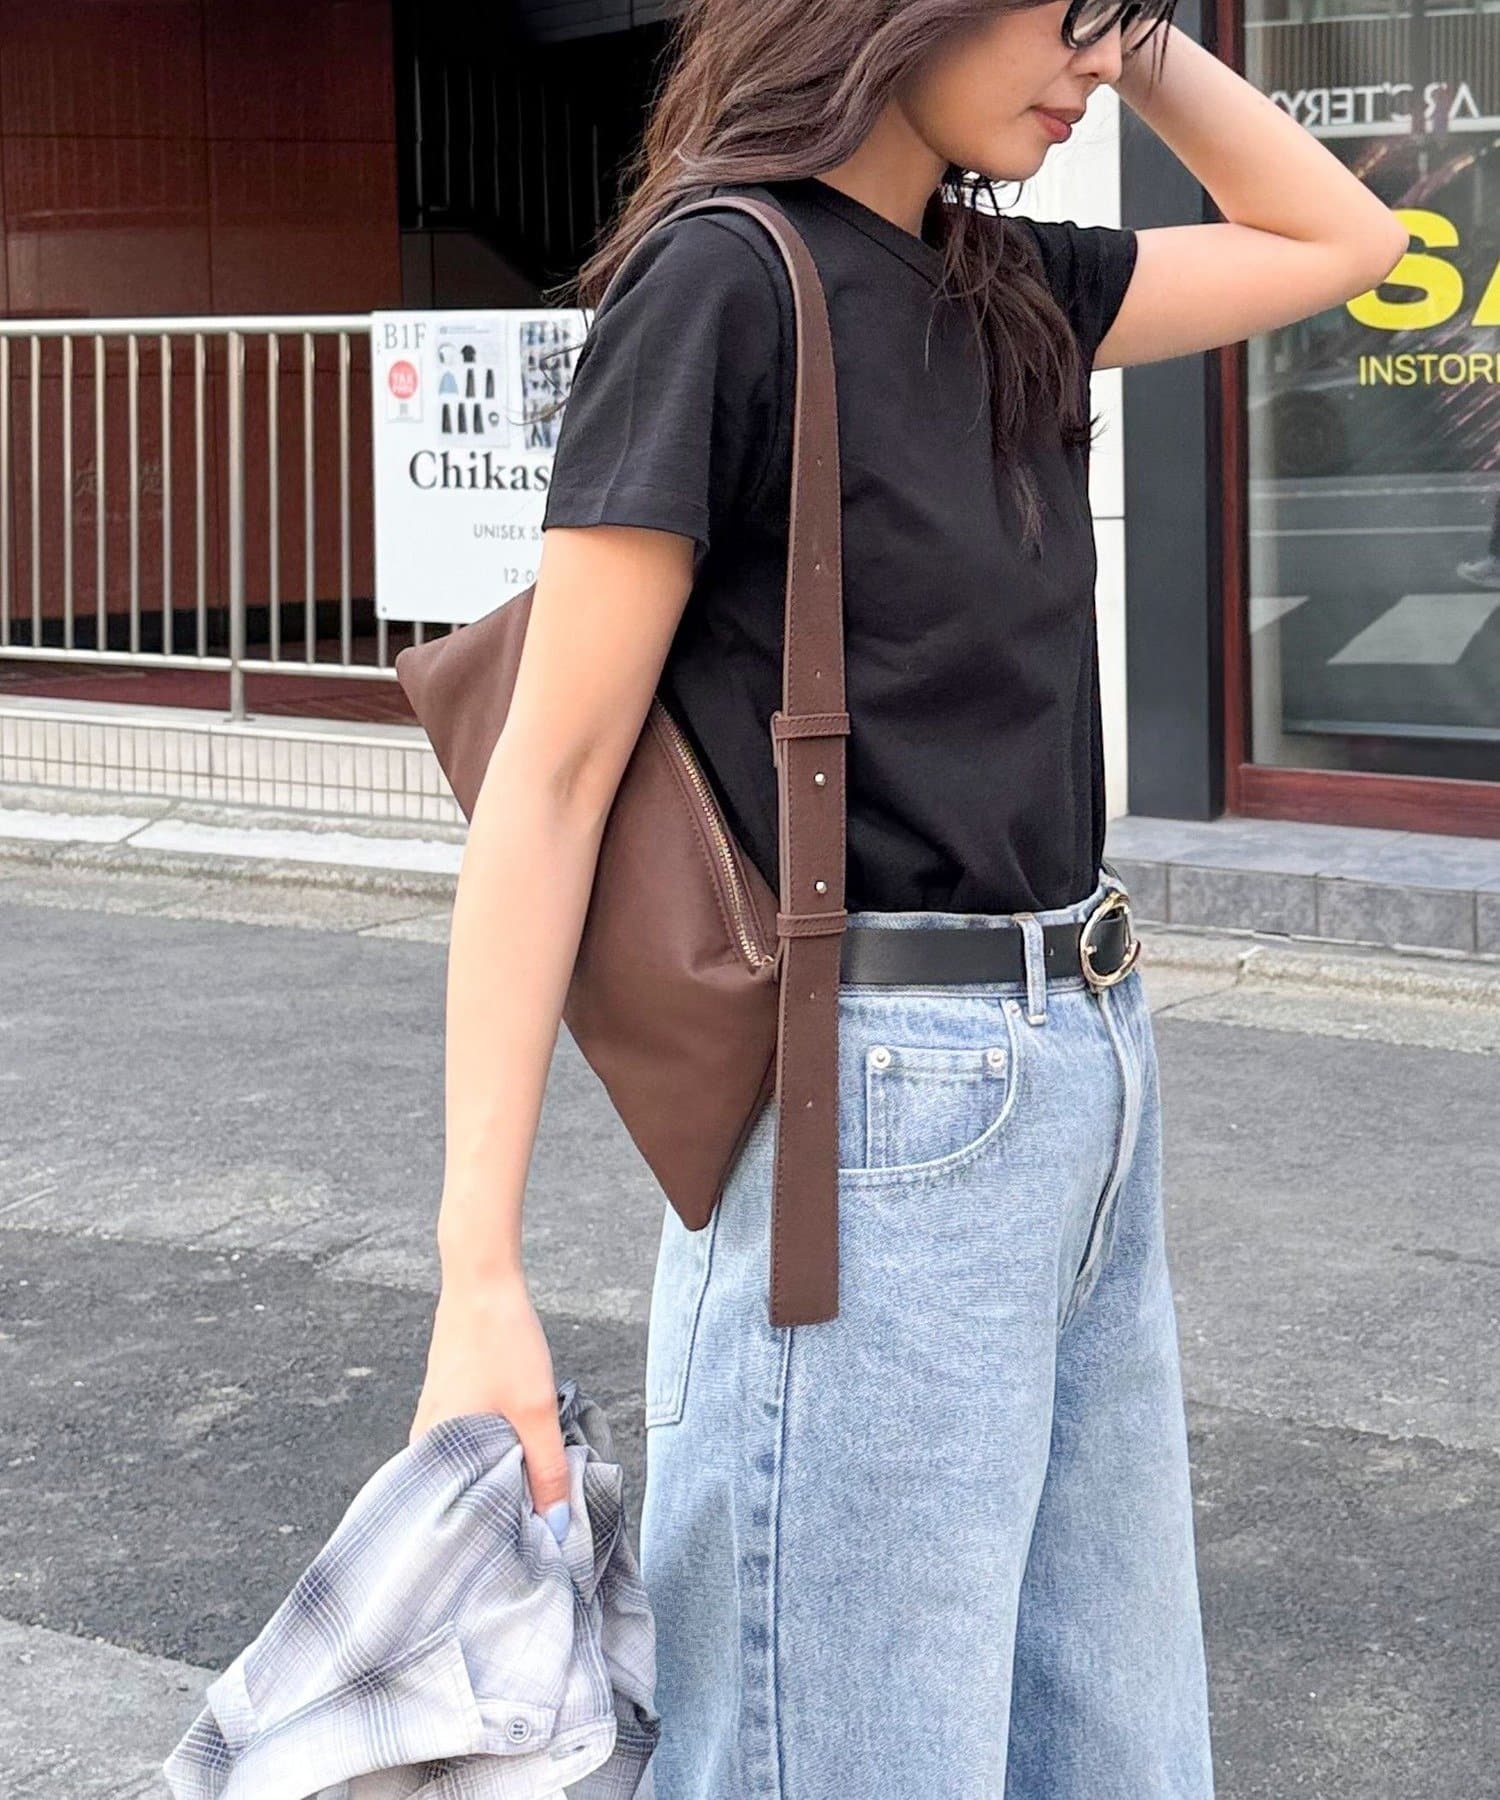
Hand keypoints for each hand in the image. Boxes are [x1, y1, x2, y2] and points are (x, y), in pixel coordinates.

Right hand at [408, 1271, 572, 1540]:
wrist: (482, 1280)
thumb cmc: (502, 1343)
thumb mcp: (535, 1412)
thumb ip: (547, 1471)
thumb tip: (556, 1528)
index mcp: (433, 1453)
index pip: (460, 1519)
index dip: (497, 1537)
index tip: (529, 1551)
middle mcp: (426, 1442)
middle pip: (467, 1494)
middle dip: (504, 1511)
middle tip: (542, 1528)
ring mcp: (436, 1420)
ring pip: (474, 1466)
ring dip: (505, 1478)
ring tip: (539, 1494)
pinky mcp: (451, 1403)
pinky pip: (475, 1444)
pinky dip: (500, 1452)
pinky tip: (526, 1451)